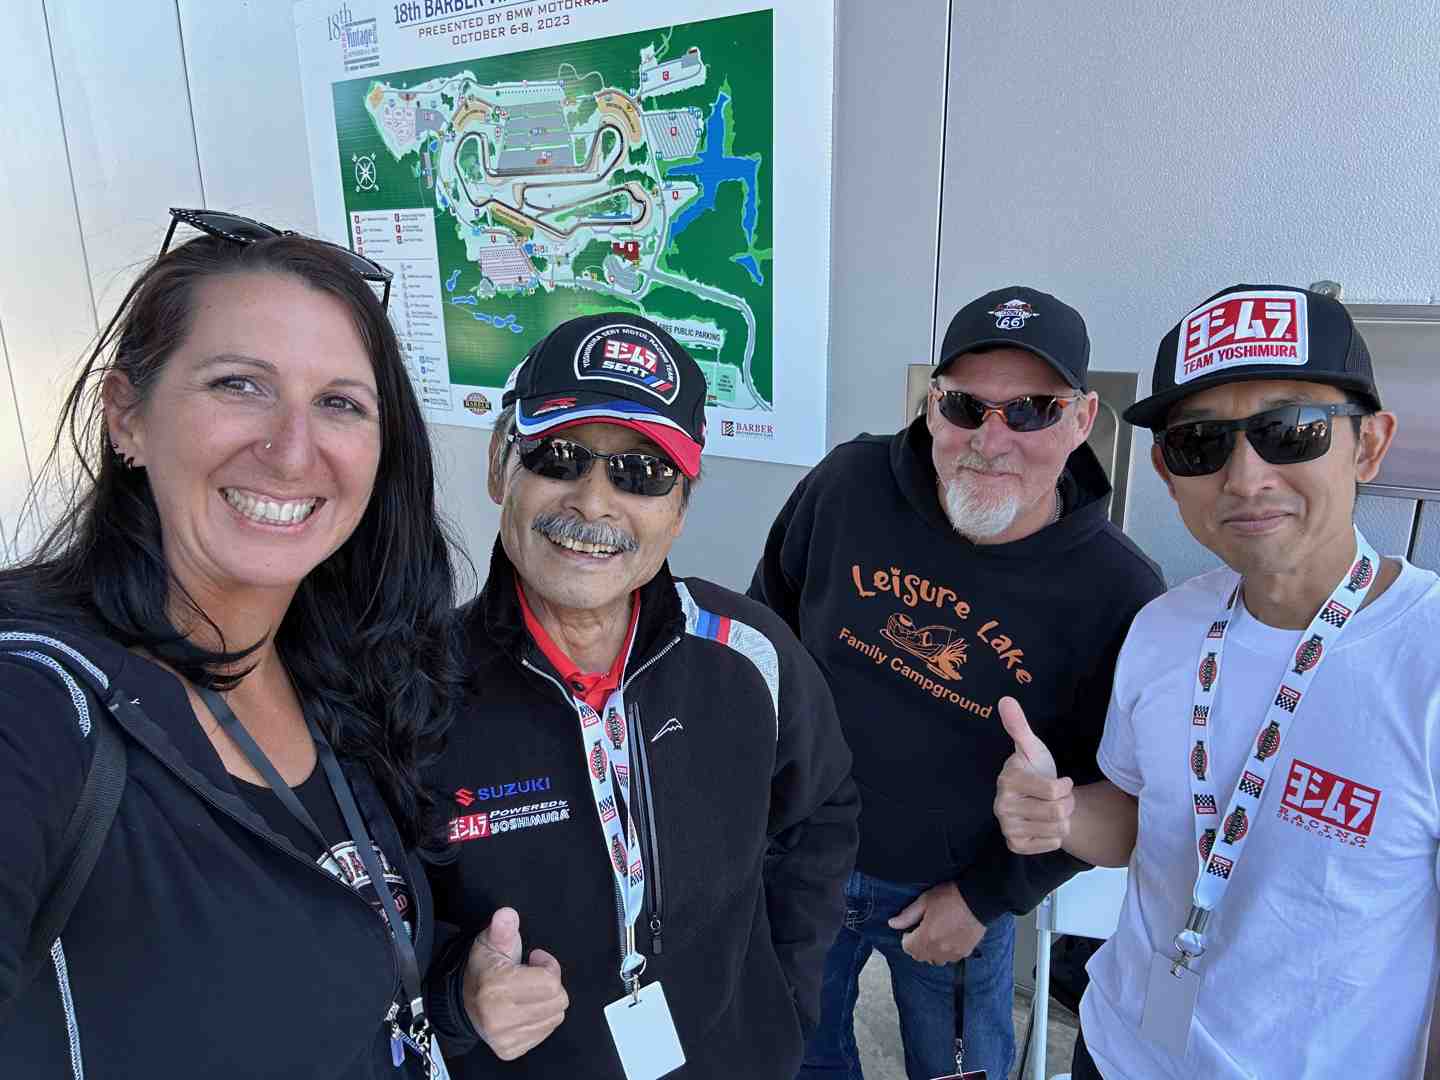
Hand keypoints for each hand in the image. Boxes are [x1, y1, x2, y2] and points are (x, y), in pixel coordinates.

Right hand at [462, 908, 568, 1060]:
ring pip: (555, 1017)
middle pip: (558, 1001)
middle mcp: (499, 1018)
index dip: (548, 966)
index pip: (551, 983)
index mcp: (496, 989)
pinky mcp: (510, 1050)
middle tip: (533, 976)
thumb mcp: (490, 941)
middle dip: (551, 984)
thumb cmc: (484, 968)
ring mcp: (504, 1038)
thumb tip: (507, 915)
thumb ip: (502, 928)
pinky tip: (526, 1008)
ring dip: (547, 1001)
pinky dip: (542, 1018)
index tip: (535, 959)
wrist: (464, 1001)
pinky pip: (546, 1031)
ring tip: (528, 991)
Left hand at [887, 881, 984, 964]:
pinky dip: (945, 952)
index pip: (907, 948)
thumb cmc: (950, 897)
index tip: (912, 928)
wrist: (978, 900)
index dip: (906, 937)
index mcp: (926, 937)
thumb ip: (907, 915)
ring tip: (935, 935)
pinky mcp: (965, 952)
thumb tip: (892, 924)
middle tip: (922, 930)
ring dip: (930, 951)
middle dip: (917, 945)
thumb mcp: (924, 901)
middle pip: (920, 956)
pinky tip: (948, 937)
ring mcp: (953, 953)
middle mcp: (939, 949)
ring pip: (935, 960)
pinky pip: (949, 958)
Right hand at [994, 696, 1075, 854]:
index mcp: (1008, 780)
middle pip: (1058, 811)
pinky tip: (1046, 824)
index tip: (1060, 782)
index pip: (1054, 791)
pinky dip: (1056, 835)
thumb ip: (1019, 725)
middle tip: (1058, 798)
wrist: (1037, 800)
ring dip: (1064, 819)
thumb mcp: (1032, 748)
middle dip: (1067, 803)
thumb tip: (1005, 699)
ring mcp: (1007, 827)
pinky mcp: (1015, 845)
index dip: (1065, 786)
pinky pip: (1052, 843)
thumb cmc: (1036, 770)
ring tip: (1053, 810)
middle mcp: (1002, 805)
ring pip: (1058, 828)